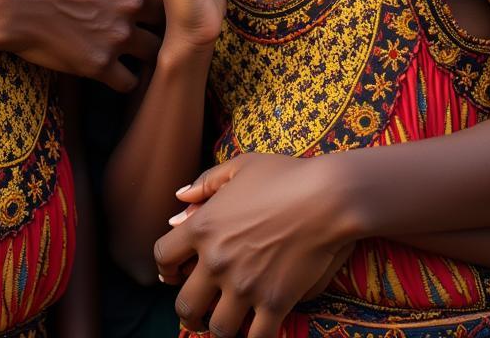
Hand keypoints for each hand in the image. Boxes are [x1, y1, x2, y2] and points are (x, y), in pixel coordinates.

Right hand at [0, 0, 161, 91]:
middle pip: (166, 17)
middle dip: (156, 23)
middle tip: (139, 27)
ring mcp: (117, 34)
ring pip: (155, 52)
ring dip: (144, 53)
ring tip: (130, 55)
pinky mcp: (99, 64)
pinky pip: (129, 82)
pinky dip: (123, 80)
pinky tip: (111, 73)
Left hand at [154, 153, 349, 337]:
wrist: (326, 198)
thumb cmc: (284, 176)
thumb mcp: (239, 167)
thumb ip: (206, 183)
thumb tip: (179, 199)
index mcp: (203, 226)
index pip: (163, 257)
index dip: (166, 268)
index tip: (175, 273)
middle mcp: (216, 260)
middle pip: (184, 305)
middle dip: (188, 312)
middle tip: (197, 311)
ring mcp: (245, 285)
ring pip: (217, 328)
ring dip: (217, 329)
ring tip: (225, 323)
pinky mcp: (275, 303)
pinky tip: (256, 330)